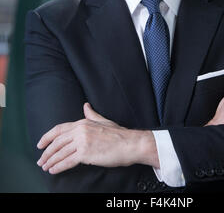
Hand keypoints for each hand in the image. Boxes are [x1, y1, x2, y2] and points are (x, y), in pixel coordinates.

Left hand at [36, 103, 158, 173]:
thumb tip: (86, 106)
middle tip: (40, 160)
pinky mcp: (86, 153)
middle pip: (57, 142)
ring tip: (45, 167)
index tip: (40, 144)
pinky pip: (67, 161)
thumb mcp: (103, 121)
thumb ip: (92, 115)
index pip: (59, 129)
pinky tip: (54, 170)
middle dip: (46, 152)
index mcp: (83, 122)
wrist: (130, 144)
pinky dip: (58, 166)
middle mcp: (80, 130)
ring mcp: (82, 141)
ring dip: (50, 161)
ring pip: (60, 152)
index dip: (47, 137)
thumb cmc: (119, 134)